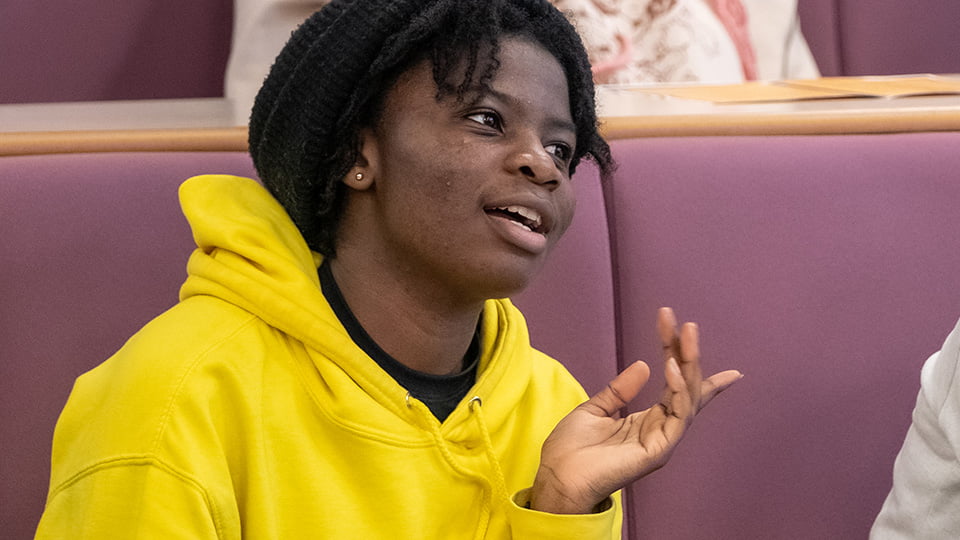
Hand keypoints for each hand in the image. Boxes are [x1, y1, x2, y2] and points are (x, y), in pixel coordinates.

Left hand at [530, 307, 741, 513]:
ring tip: (684, 335)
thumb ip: (620, 390)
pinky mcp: (658, 450)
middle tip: (687, 325)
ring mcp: (661, 440)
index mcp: (646, 421)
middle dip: (688, 355)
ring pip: (687, 398)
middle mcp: (659, 429)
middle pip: (685, 387)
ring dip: (687, 365)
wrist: (557, 476)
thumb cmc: (572, 450)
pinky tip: (670, 367)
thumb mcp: (595, 408)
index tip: (696, 338)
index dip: (689, 364)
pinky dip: (677, 390)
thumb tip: (644, 364)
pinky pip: (677, 417)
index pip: (676, 388)